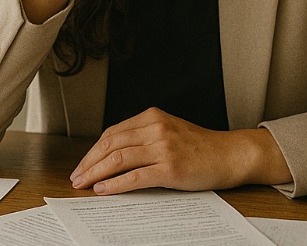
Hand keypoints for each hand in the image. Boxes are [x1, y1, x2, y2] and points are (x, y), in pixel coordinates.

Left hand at [69, 107, 292, 194]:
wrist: (230, 155)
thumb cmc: (201, 147)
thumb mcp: (169, 131)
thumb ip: (143, 137)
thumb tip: (112, 155)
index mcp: (152, 117)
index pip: (112, 133)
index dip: (93, 150)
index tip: (83, 164)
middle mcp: (156, 129)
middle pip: (111, 145)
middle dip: (89, 163)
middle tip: (76, 177)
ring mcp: (163, 148)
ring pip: (118, 159)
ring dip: (96, 173)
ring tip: (84, 184)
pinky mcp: (170, 168)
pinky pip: (135, 177)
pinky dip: (115, 184)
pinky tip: (104, 189)